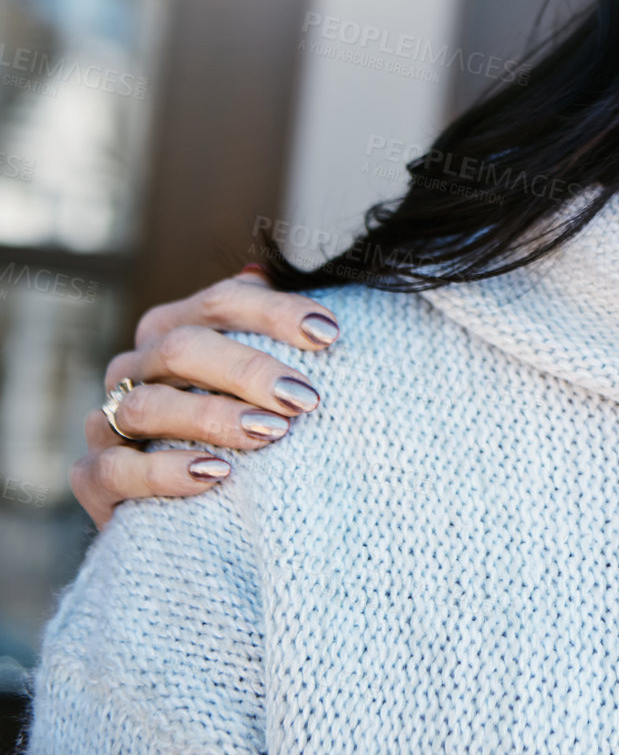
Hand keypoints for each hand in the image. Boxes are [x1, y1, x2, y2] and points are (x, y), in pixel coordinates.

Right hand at [71, 267, 338, 528]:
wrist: (199, 511)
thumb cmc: (251, 427)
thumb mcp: (272, 386)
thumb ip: (290, 346)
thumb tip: (328, 320)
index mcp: (178, 327)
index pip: (222, 302)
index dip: (275, 312)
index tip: (329, 334)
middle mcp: (138, 367)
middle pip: (183, 348)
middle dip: (249, 370)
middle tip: (305, 397)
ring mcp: (109, 421)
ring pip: (147, 406)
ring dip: (212, 418)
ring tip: (271, 433)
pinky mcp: (95, 479)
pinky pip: (114, 469)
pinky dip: (164, 472)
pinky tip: (216, 473)